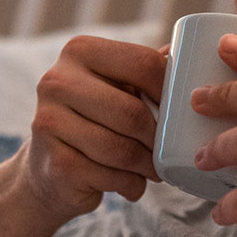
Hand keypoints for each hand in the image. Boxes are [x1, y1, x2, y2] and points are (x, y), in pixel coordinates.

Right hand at [17, 35, 167, 221]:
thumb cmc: (93, 123)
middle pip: (132, 112)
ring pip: (122, 149)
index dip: (172, 92)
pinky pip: (111, 176)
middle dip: (157, 138)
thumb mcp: (116, 88)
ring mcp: (50, 122)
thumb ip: (146, 72)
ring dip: (147, 166)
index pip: (143, 64)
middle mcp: (57, 81)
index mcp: (79, 51)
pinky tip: (131, 184)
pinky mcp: (55, 163)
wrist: (48, 172)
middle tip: (166, 151)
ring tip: (152, 170)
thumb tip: (189, 62)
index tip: (181, 112)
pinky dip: (131, 185)